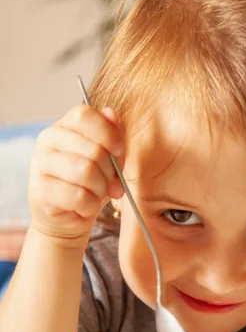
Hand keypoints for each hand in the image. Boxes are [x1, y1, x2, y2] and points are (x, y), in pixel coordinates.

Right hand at [29, 105, 124, 247]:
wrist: (69, 218)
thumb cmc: (91, 185)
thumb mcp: (109, 159)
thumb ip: (113, 136)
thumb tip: (111, 114)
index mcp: (64, 126)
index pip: (84, 115)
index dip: (108, 133)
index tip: (120, 151)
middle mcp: (47, 140)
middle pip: (93, 149)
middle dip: (110, 172)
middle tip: (110, 185)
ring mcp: (40, 164)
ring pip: (86, 172)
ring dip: (100, 190)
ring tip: (96, 195)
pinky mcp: (39, 191)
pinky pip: (78, 196)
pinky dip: (89, 205)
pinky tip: (84, 206)